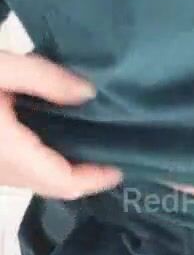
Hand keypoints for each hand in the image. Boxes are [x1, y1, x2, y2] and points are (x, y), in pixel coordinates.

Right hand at [0, 50, 123, 197]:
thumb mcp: (1, 67)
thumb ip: (45, 78)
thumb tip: (89, 92)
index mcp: (9, 152)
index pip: (63, 180)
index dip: (95, 178)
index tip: (121, 167)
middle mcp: (0, 170)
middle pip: (52, 186)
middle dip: (83, 176)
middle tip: (111, 152)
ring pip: (33, 182)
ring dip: (61, 169)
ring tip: (87, 141)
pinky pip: (19, 171)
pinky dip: (41, 161)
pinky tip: (50, 134)